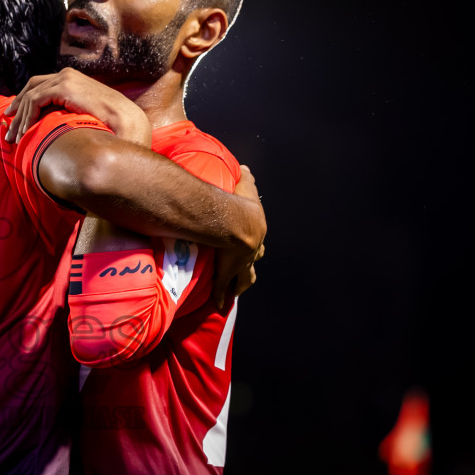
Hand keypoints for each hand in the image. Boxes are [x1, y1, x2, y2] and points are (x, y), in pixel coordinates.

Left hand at [3, 68, 151, 146]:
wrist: (127, 121)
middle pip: (31, 86)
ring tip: (14, 136)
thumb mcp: (84, 115)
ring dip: (20, 117)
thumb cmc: (111, 124)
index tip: (15, 116)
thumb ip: (68, 114)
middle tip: (7, 124)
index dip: (25, 100)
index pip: (40, 84)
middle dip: (17, 107)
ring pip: (30, 95)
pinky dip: (27, 116)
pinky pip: (35, 100)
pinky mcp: (64, 87)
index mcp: (72, 79)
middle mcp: (66, 75)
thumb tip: (55, 128)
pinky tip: (25, 132)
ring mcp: (65, 78)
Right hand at [212, 165, 266, 307]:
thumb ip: (245, 177)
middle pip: (252, 265)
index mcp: (255, 234)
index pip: (257, 243)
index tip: (251, 248)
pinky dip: (220, 298)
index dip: (254, 246)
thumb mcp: (245, 186)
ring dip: (237, 287)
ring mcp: (239, 265)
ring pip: (242, 280)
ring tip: (232, 295)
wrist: (238, 224)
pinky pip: (221, 289)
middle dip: (248, 270)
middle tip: (242, 274)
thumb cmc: (241, 204)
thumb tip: (244, 169)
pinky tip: (217, 306)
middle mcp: (250, 253)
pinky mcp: (225, 274)